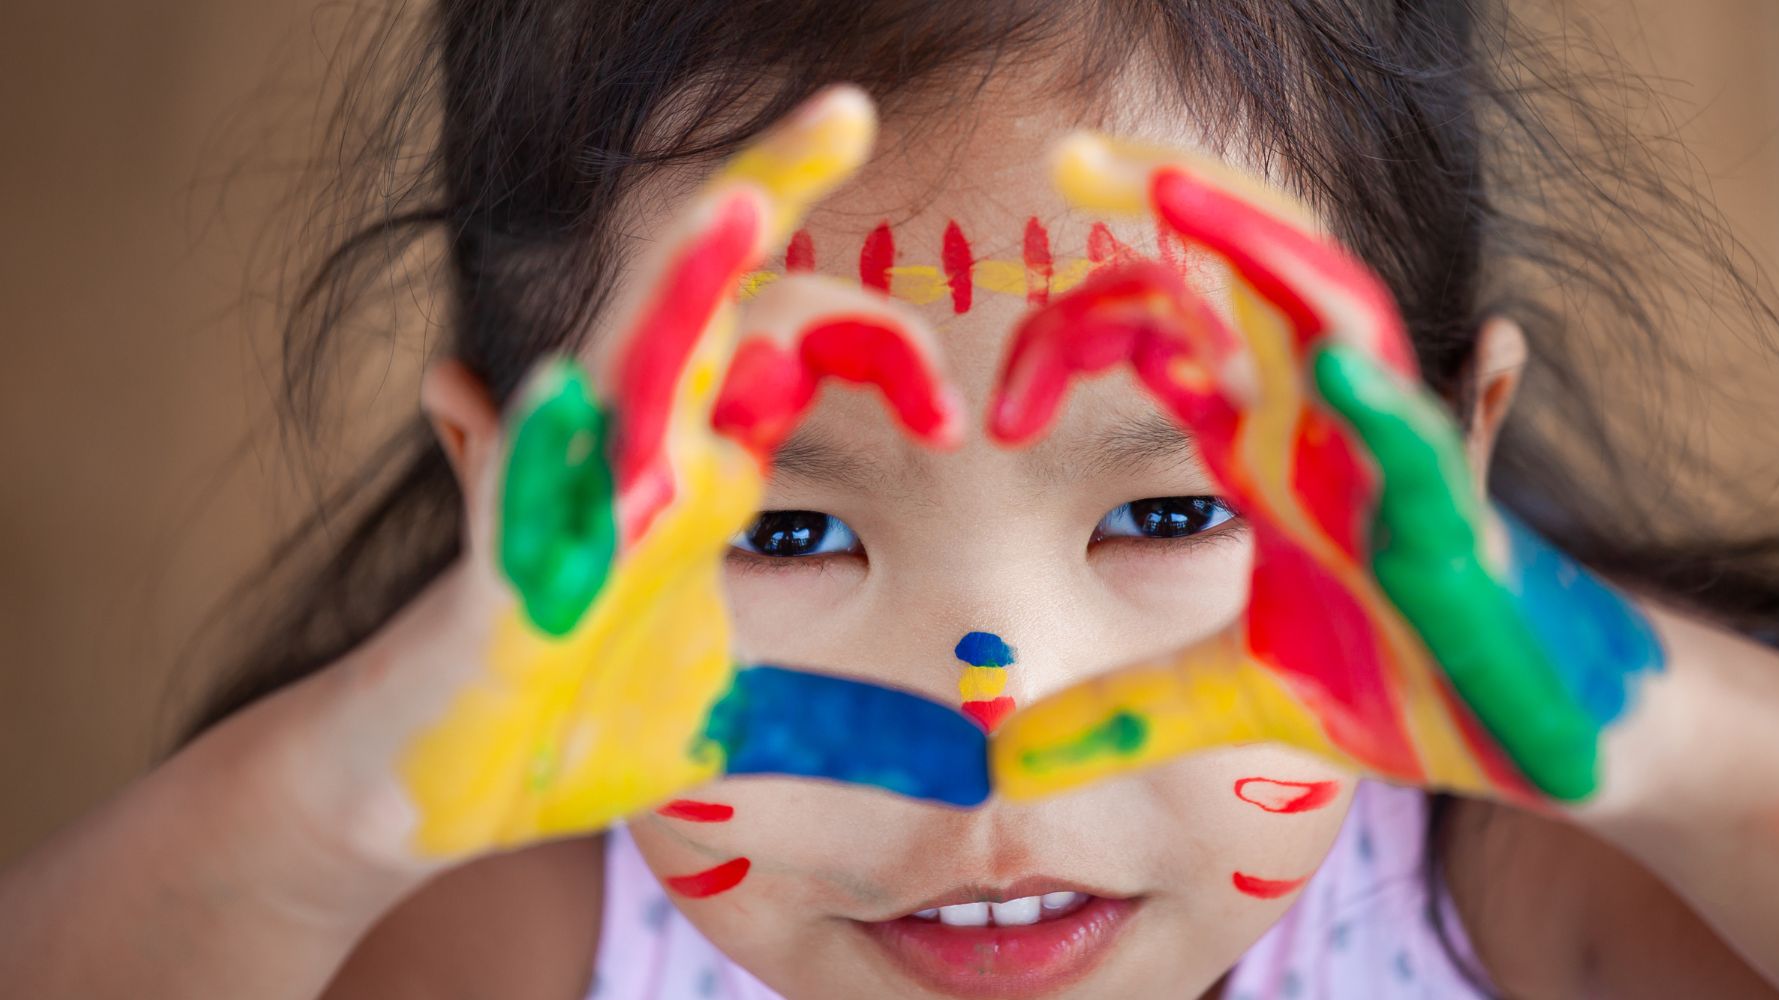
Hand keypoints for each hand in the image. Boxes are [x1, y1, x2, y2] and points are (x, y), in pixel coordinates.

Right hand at [314, 87, 986, 867]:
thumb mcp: (735, 721)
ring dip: (677, 280)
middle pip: (708, 293)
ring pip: (619, 355)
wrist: (434, 794)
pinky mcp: (494, 581)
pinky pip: (509, 494)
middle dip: (769, 190)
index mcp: (695, 465)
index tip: (956, 422)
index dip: (877, 345)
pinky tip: (521, 392)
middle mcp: (630, 454)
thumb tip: (942, 744)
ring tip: (739, 203)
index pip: (788, 341)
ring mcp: (559, 505)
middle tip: (849, 109)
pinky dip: (523, 449)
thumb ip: (831, 717)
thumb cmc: (573, 728)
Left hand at [985, 135, 1664, 804]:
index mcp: (1268, 444)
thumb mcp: (1234, 694)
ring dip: (1266, 252)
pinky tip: (1337, 374)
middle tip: (1073, 155)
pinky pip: (1428, 449)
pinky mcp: (1462, 536)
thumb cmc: (1406, 680)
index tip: (1003, 414)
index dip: (1078, 336)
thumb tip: (1007, 756)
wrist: (1541, 738)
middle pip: (1253, 277)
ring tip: (1182, 194)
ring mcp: (1396, 469)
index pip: (1169, 331)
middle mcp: (1328, 428)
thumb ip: (1125, 713)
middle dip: (1176, 202)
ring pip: (1340, 322)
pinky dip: (1387, 406)